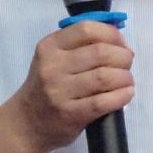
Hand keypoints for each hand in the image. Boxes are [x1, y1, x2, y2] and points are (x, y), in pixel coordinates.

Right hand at [10, 20, 134, 152]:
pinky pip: (103, 102)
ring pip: (104, 76)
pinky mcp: (70, 114)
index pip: (87, 29)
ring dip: (124, 77)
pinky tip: (126, 93)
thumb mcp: (52, 59)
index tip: (121, 44)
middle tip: (127, 64)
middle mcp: (52, 66)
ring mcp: (60, 91)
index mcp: (50, 46)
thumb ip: (79, 46)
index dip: (112, 34)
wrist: (26, 123)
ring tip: (127, 80)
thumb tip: (119, 43)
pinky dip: (121, 96)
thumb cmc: (45, 87)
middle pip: (100, 52)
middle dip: (123, 57)